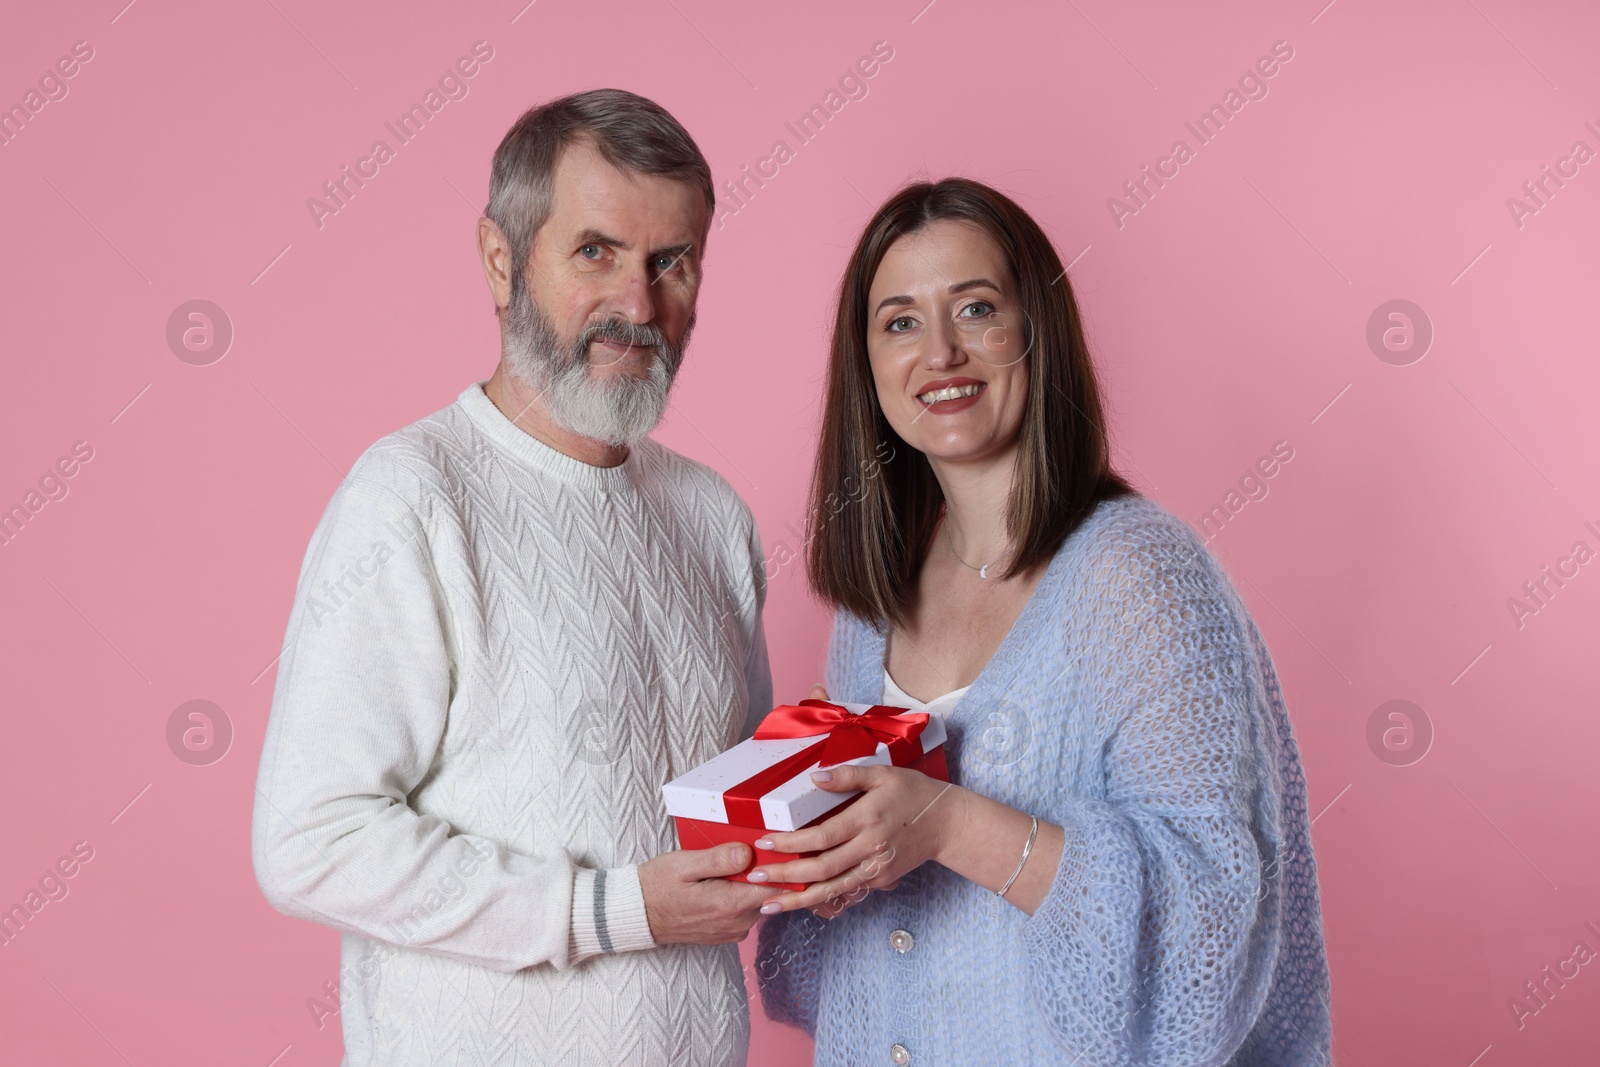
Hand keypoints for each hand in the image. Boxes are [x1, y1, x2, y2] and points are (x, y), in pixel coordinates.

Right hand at [637, 842, 780, 943]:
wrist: (637, 915)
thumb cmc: (657, 886)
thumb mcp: (684, 864)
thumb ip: (719, 859)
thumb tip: (749, 852)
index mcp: (730, 905)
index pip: (776, 886)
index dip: (776, 864)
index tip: (767, 848)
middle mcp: (737, 923)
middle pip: (769, 892)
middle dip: (762, 871)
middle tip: (743, 850)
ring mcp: (733, 931)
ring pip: (758, 900)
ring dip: (749, 883)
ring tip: (727, 866)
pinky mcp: (727, 933)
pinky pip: (746, 910)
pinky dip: (740, 894)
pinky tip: (721, 882)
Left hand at [748, 761, 959, 915]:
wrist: (947, 824)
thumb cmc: (913, 793)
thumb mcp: (883, 774)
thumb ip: (847, 776)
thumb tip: (813, 778)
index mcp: (868, 819)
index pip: (822, 836)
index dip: (791, 843)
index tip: (765, 843)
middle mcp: (870, 848)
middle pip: (821, 869)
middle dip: (785, 876)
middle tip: (754, 879)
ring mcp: (875, 869)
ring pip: (831, 890)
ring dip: (798, 900)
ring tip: (768, 905)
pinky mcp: (879, 880)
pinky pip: (845, 892)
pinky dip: (820, 900)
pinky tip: (798, 903)